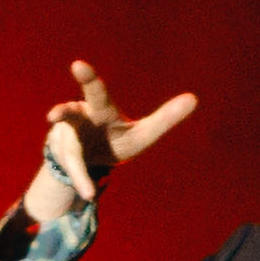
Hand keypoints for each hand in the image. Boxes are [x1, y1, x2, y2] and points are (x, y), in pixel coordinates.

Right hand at [27, 58, 198, 215]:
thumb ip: (165, 118)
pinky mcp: (66, 162)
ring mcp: (69, 142)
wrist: (89, 160)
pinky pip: (75, 171)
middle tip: (65, 92)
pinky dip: (82, 181)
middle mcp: (80, 121)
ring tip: (86, 188)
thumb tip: (194, 98)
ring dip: (76, 168)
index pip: (95, 91)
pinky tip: (89, 194)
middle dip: (66, 107)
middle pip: (71, 113)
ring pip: (72, 153)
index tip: (76, 65)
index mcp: (100, 110)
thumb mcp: (142, 132)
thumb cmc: (117, 139)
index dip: (87, 79)